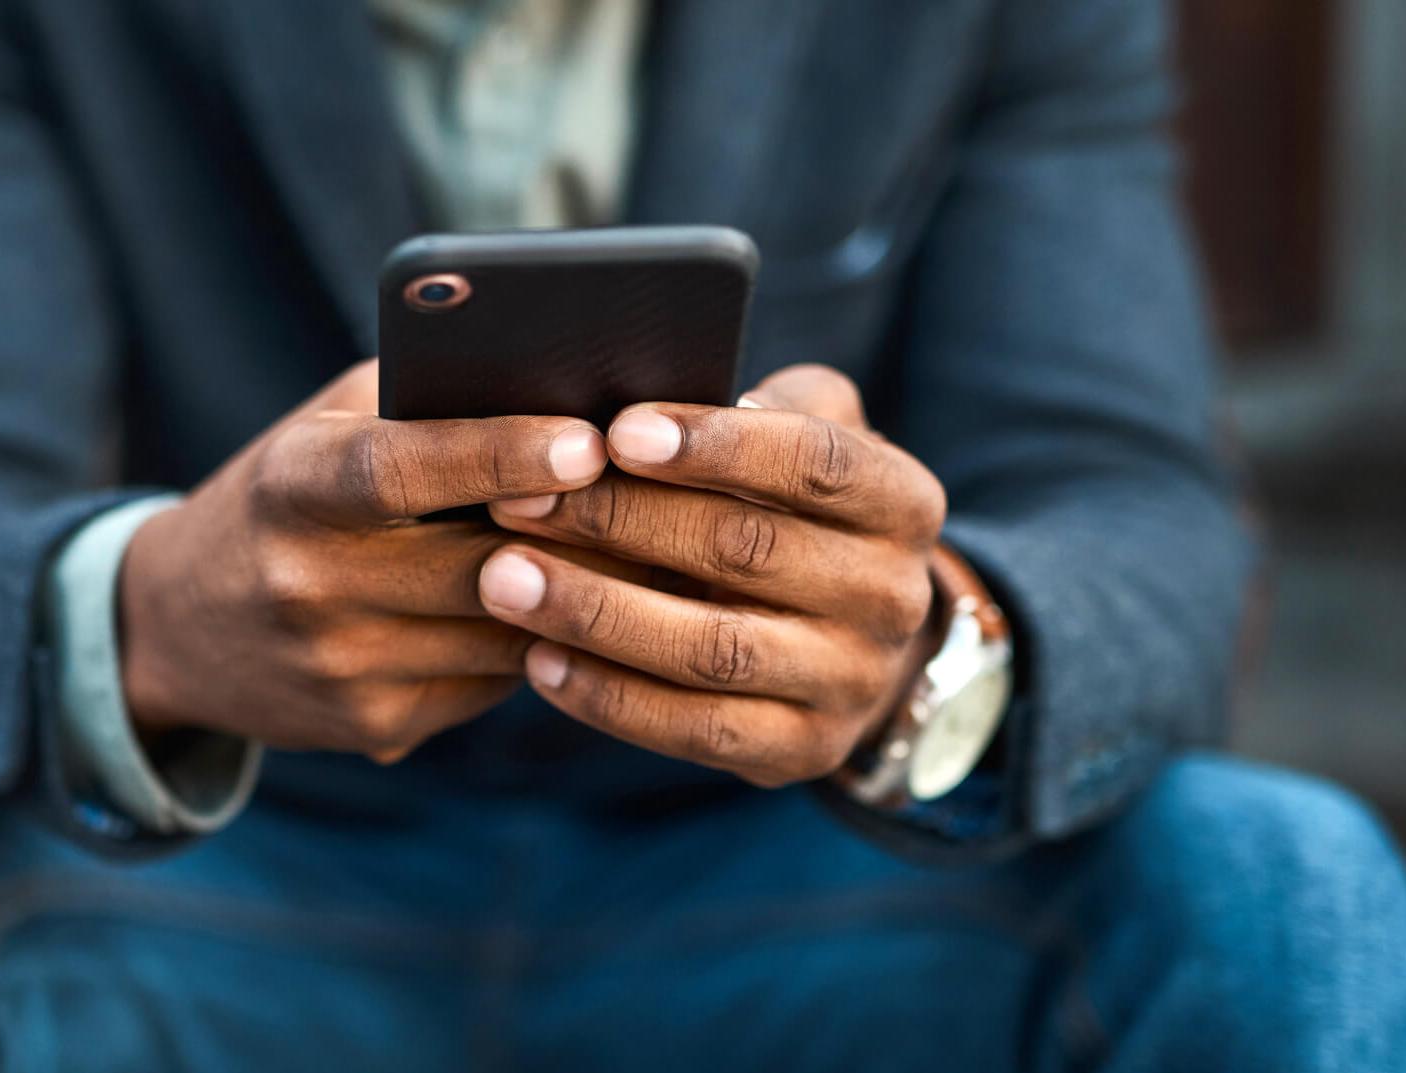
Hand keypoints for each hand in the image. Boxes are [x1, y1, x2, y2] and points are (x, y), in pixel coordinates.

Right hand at [118, 359, 618, 762]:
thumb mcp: (323, 429)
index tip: (586, 440)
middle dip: (584, 535)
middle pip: (478, 566)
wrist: (177, 628)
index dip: (495, 454)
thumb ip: (420, 404)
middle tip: (672, 498)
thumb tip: (558, 383)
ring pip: (507, 633)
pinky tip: (575, 608)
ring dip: (584, 595)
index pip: (399, 471)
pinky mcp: (376, 728)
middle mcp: (308, 585)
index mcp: (292, 488)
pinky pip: (496, 682)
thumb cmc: (287, 498)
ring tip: (652, 549)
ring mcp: (342, 669)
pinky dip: (542, 641)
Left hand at [478, 364, 947, 787]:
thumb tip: (641, 396)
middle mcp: (891, 595)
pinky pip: (696, 729)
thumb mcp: (809, 436)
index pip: (815, 462)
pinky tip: (538, 660)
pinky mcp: (802, 752)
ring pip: (713, 649)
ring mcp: (851, 682)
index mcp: (901, 500)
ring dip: (597, 613)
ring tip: (504, 581)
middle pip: (745, 549)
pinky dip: (610, 696)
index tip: (617, 432)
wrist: (857, 641)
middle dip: (619, 521)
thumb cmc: (796, 509)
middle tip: (518, 500)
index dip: (715, 445)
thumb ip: (760, 404)